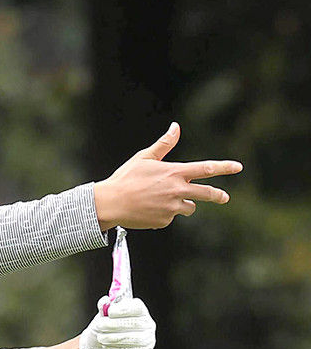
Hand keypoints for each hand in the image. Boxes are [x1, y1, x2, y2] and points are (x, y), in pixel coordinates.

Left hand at [79, 296, 155, 348]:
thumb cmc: (103, 330)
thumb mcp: (101, 317)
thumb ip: (103, 307)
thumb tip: (105, 300)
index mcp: (139, 311)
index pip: (138, 307)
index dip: (124, 308)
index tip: (110, 311)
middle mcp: (147, 325)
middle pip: (135, 323)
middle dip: (114, 324)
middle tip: (100, 325)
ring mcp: (148, 340)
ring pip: (133, 338)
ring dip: (113, 337)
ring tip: (101, 337)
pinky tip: (107, 346)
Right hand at [93, 122, 242, 230]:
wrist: (110, 203)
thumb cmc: (125, 178)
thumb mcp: (144, 158)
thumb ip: (164, 144)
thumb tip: (176, 127)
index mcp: (175, 173)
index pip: (206, 169)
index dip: (224, 167)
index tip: (238, 167)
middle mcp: (178, 191)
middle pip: (207, 194)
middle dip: (218, 195)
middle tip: (224, 197)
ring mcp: (172, 208)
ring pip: (188, 207)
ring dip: (183, 204)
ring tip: (164, 201)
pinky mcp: (164, 220)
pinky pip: (170, 217)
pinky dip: (163, 214)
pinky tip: (148, 209)